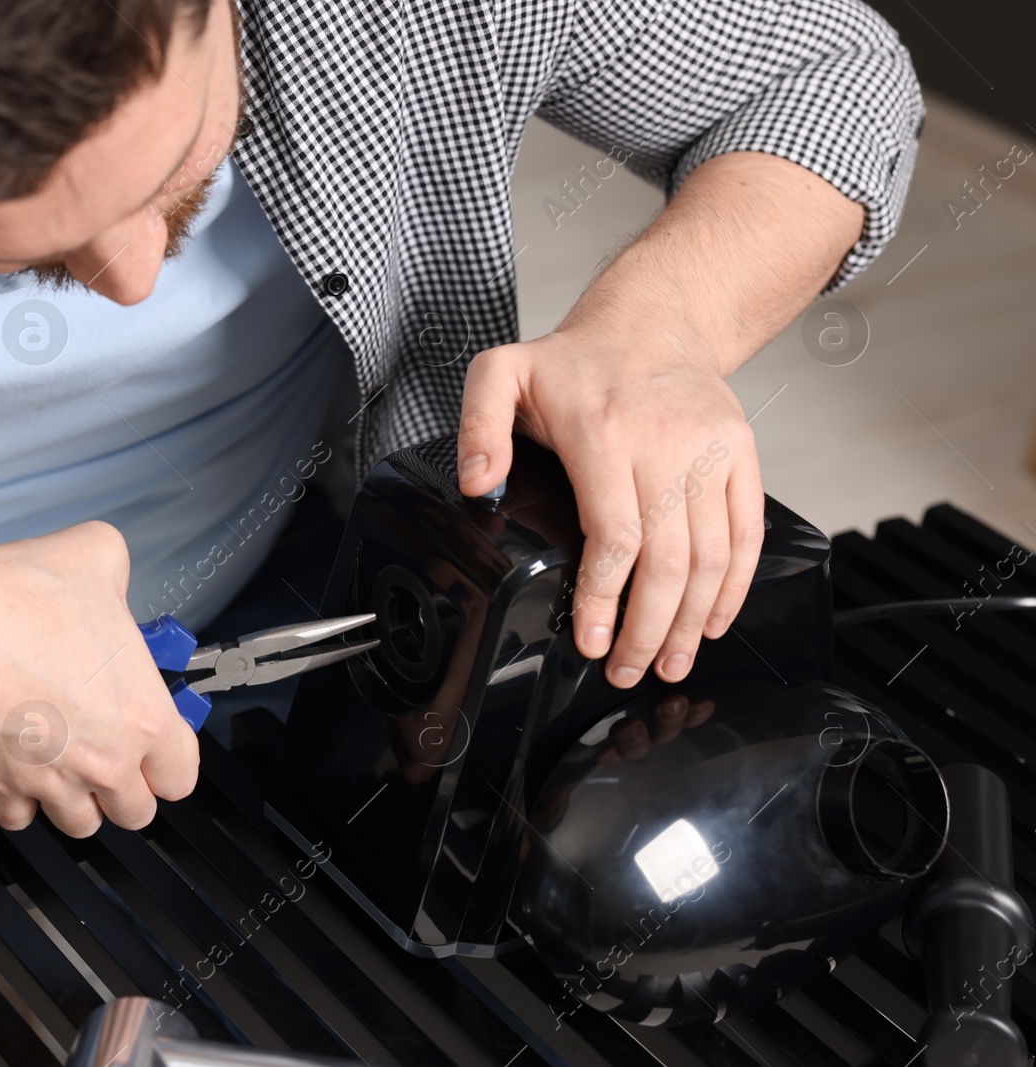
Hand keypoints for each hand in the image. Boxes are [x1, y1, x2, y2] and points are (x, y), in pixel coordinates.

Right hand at [0, 520, 197, 835]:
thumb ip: (119, 579)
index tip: (157, 744)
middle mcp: (102, 760)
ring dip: (76, 797)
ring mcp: (49, 780)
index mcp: (142, 716)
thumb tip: (111, 578)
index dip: (169, 758)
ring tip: (66, 757)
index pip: (181, 775)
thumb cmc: (15, 597)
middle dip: (125, 785)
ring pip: (80, 822)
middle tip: (110, 750)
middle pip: (135, 810)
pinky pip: (19, 817)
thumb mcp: (98, 555)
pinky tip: (18, 763)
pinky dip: (19, 799)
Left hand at [456, 328, 764, 687]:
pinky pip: (747, 531)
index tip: (588, 640)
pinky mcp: (742, 454)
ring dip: (692, 622)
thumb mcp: (502, 373)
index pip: (614, 535)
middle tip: (625, 669)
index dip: (603, 599)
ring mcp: (711, 449)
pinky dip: (735, 586)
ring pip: (712, 555)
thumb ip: (479, 426)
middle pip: (667, 559)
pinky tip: (713, 621)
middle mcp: (665, 442)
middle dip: (648, 630)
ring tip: (668, 662)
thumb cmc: (574, 361)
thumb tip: (476, 482)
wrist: (653, 321)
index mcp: (604, 432)